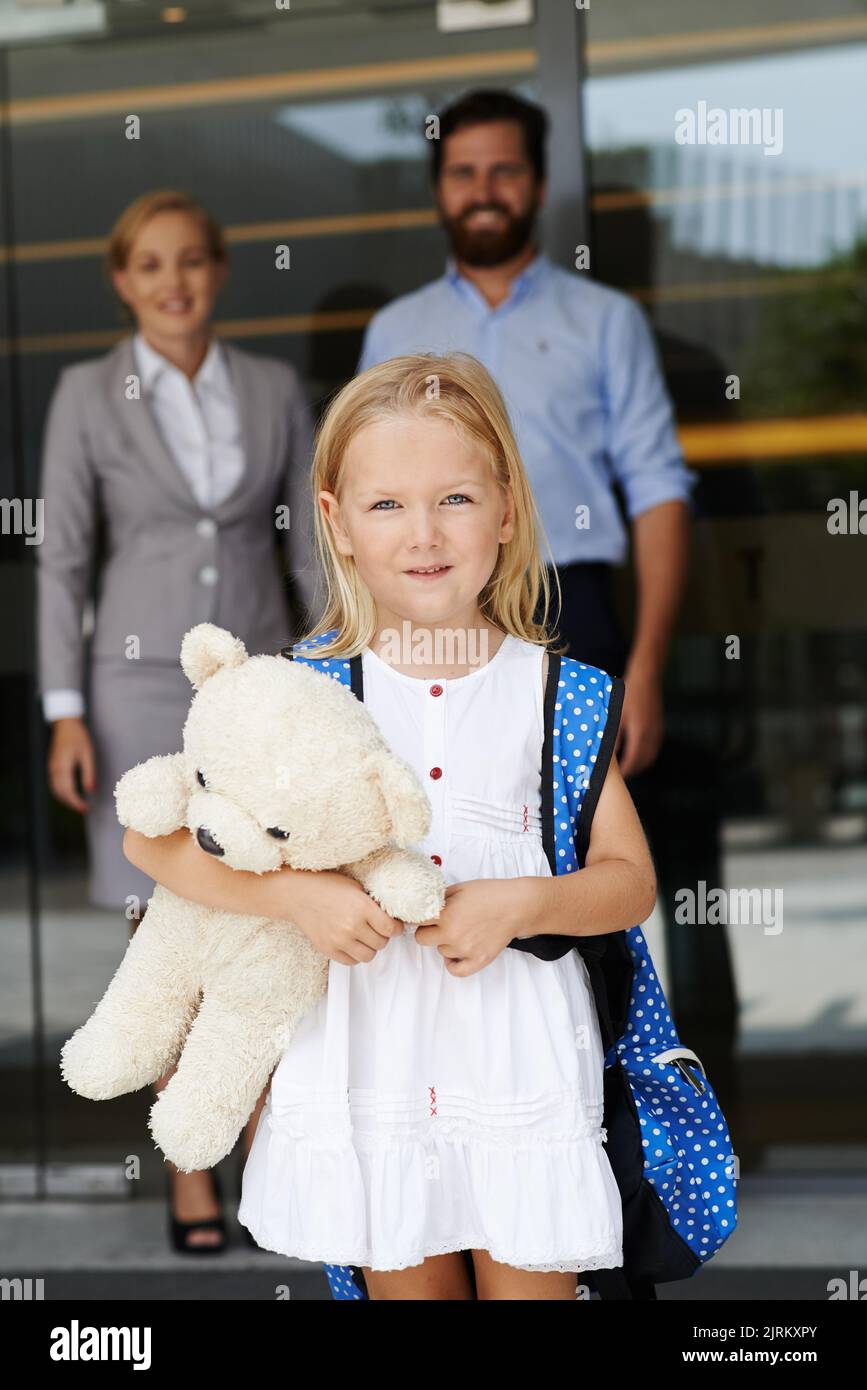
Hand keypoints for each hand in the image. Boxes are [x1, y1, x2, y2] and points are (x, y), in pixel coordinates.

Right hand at [47, 717, 96, 812]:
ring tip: (80, 805)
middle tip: (86, 809)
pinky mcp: (52, 767)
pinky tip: (71, 795)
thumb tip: (91, 791)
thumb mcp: (88, 754)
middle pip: (60, 793)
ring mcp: (51, 768)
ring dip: (66, 800)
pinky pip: (54, 785)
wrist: (65, 725)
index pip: (68, 791)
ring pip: (56, 791)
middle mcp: (54, 769)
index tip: (87, 809)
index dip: (77, 803)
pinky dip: (62, 793)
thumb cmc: (78, 737)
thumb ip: (89, 773)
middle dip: (72, 804)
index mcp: (63, 766)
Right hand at [270, 868, 404, 966]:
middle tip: (377, 928)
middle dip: (383, 936)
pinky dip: (355, 954)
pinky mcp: (328, 950)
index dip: (397, 928)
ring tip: (364, 936)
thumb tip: (391, 917)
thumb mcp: (356, 887)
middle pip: (382, 943)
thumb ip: (373, 903)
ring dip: (370, 947)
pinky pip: (351, 962)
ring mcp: (339, 940)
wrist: (298, 895)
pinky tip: (351, 942)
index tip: (395, 926)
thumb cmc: (327, 886)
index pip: (391, 929)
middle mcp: (352, 926)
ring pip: (368, 956)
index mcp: (362, 907)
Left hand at [413, 878, 533, 977]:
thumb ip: (438, 898)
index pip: (416, 921)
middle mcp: (452, 934)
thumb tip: (423, 904)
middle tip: (440, 923)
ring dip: (446, 943)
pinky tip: (456, 954)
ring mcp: (465, 950)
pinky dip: (453, 964)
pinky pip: (456, 970)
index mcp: (446, 914)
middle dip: (428, 930)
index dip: (419, 916)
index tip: (423, 916)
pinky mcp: (478, 960)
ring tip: (461, 930)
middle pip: (422, 939)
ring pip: (441, 951)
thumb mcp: (459, 888)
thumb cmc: (490, 894)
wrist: (517, 905)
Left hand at [614, 660, 664, 777]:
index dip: (626, 771)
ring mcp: (657, 731)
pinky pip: (654, 747)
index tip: (618, 777)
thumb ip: (614, 736)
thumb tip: (609, 752)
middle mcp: (651, 735)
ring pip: (651, 756)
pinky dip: (646, 754)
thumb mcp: (617, 715)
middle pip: (644, 761)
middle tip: (622, 775)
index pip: (633, 760)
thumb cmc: (630, 693)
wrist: (647, 677)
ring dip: (640, 764)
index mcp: (640, 734)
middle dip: (633, 770)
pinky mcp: (659, 727)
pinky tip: (638, 752)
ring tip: (629, 767)